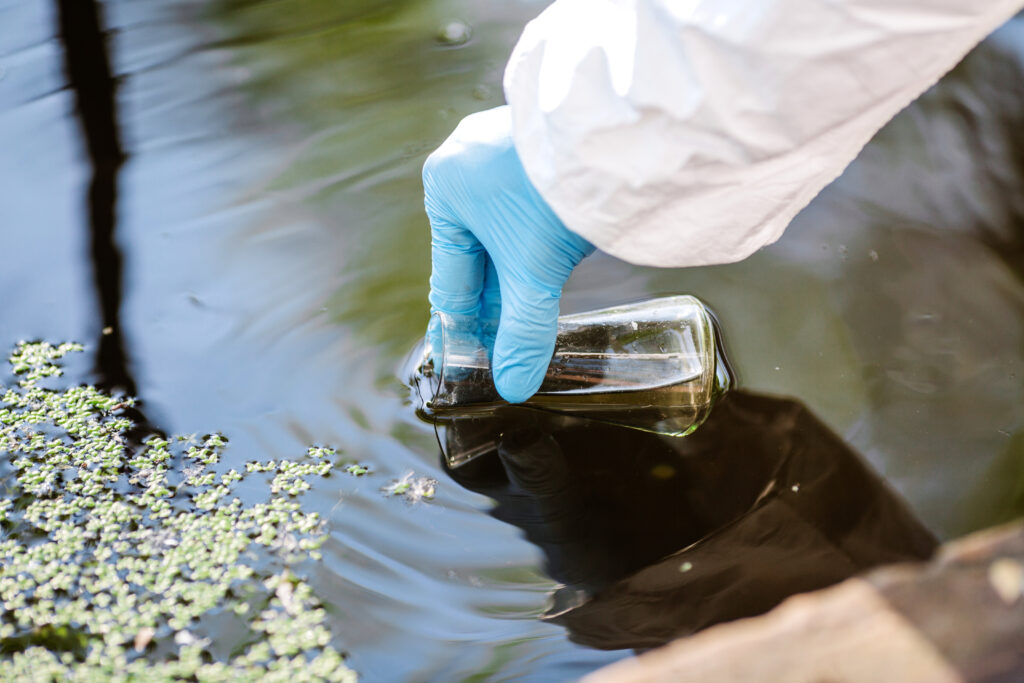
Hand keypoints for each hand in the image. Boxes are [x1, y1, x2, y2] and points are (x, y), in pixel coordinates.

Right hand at [423, 106, 593, 402]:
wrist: (613, 131)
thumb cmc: (555, 193)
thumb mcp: (532, 271)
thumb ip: (522, 332)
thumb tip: (513, 386)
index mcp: (444, 188)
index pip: (451, 277)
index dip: (460, 325)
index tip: (460, 358)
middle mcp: (466, 164)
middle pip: (480, 257)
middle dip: (494, 305)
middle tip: (498, 350)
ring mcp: (503, 148)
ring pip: (507, 234)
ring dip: (518, 276)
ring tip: (526, 319)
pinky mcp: (539, 147)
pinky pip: (530, 210)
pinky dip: (538, 243)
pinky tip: (551, 268)